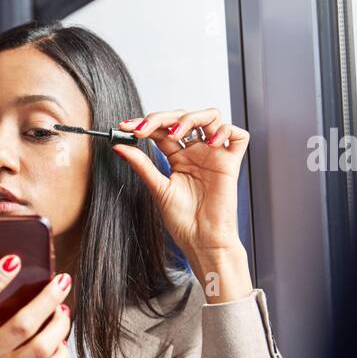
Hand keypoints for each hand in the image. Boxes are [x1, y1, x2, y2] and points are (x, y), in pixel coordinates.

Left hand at [112, 108, 253, 300]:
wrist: (201, 240)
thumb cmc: (182, 221)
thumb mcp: (157, 188)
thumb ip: (141, 164)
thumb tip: (119, 146)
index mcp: (178, 158)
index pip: (162, 130)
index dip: (146, 124)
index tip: (125, 127)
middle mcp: (196, 152)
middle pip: (184, 117)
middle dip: (163, 117)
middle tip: (144, 128)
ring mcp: (214, 155)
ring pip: (210, 117)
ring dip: (191, 117)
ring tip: (176, 133)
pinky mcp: (231, 163)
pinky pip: (237, 136)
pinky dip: (225, 131)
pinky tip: (210, 142)